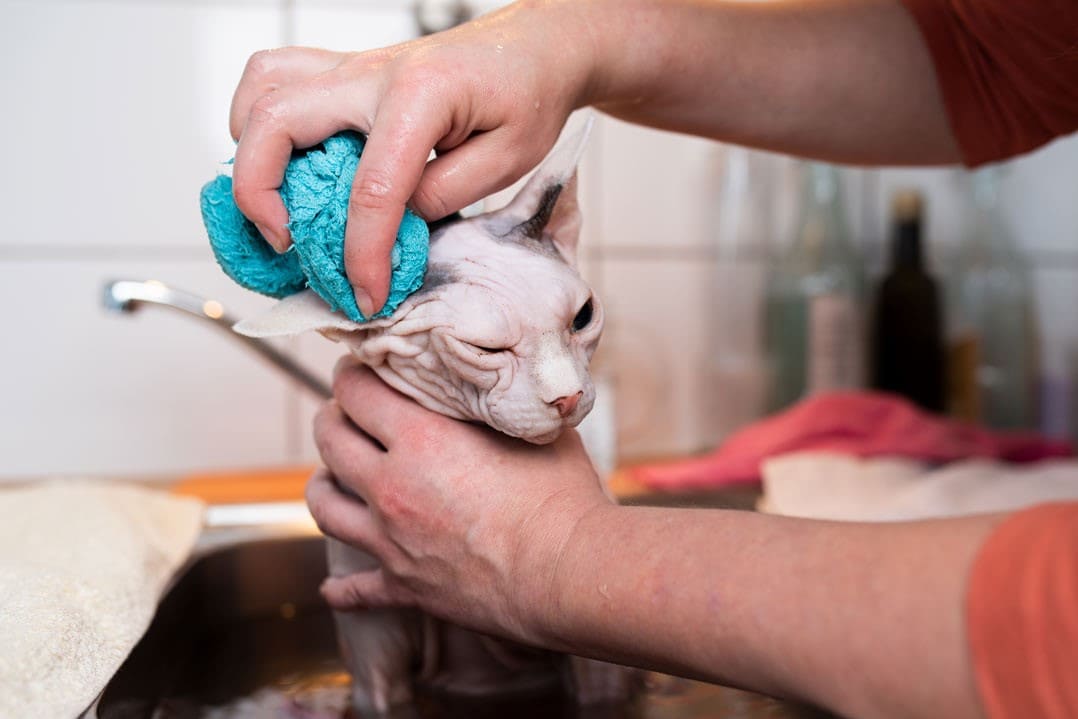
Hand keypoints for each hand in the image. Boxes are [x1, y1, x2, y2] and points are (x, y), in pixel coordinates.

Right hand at [228, 1, 594, 316]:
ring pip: (262, 88)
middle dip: (260, 193)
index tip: (365, 294)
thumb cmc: (527, 95)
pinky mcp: (346, 71)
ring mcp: (352, 65)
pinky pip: (276, 79)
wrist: (535, 47)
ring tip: (276, 201)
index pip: (373, 188)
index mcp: (421, 95)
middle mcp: (372, 72)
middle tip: (287, 243)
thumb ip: (441, 195)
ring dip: (251, 150)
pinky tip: (285, 162)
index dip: (363, 254)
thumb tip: (387, 229)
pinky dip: (260, 121)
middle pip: (276, 121)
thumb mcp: (505, 160)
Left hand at [307, 357, 612, 643]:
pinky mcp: (406, 585)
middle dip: (331, 418)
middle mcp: (393, 486)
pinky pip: (358, 589)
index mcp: (422, 438)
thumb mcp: (531, 429)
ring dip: (320, 485)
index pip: (358, 392)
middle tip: (343, 410)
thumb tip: (500, 385)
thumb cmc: (560, 497)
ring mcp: (393, 539)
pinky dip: (343, 589)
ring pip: (324, 508)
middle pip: (331, 442)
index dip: (351, 374)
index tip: (356, 368)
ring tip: (328, 476)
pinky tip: (332, 589)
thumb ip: (500, 406)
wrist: (567, 572)